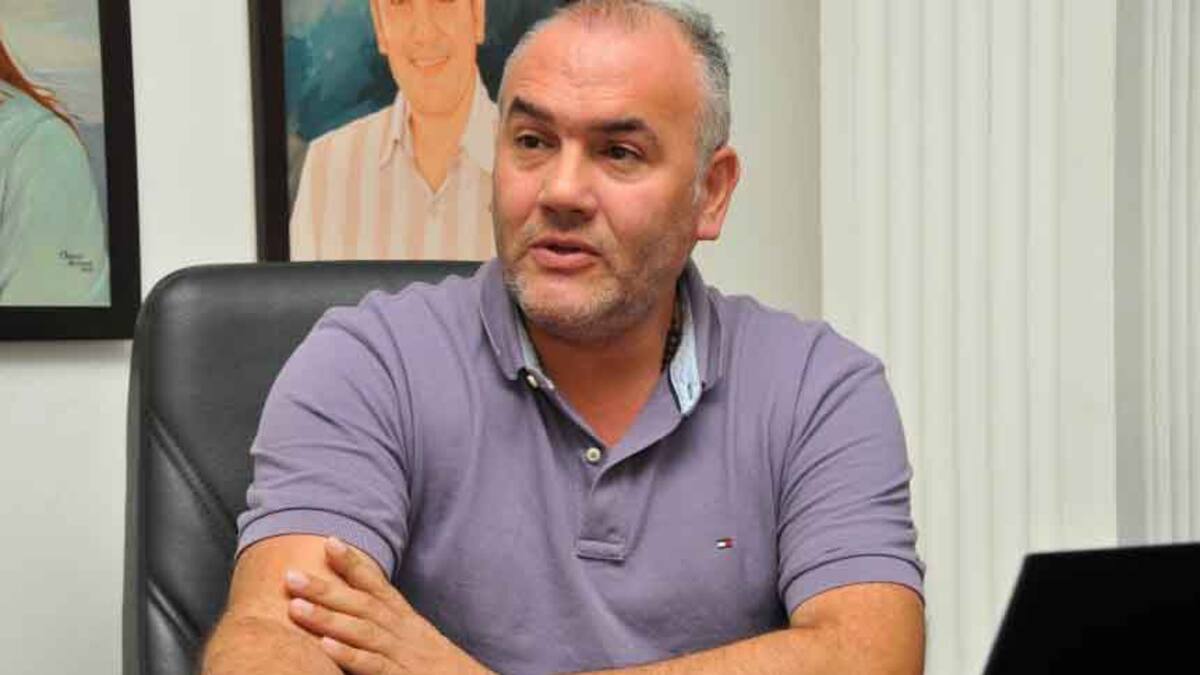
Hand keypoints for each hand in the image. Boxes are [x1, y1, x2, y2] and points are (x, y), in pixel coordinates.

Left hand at [285, 537, 491, 674]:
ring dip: (328, 618)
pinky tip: (324, 648)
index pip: (378, 585)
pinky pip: (373, 667)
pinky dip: (349, 655)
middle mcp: (403, 632)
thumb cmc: (438, 668)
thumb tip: (354, 607)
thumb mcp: (415, 638)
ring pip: (363, 632)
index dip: (354, 563)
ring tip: (295, 607)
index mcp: (405, 620)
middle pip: (362, 604)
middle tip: (290, 575)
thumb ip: (388, 621)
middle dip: (326, 588)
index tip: (330, 541)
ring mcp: (403, 655)